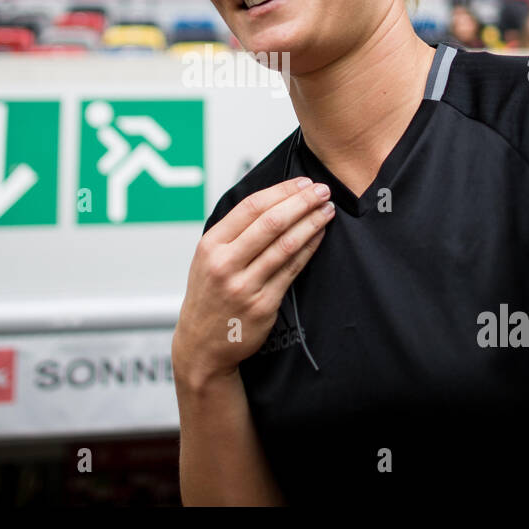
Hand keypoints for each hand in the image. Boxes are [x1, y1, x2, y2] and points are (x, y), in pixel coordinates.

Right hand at [173, 178, 333, 386]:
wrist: (201, 345)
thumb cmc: (209, 296)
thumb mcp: (207, 259)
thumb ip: (233, 233)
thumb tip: (272, 200)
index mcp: (210, 245)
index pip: (251, 207)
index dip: (281, 191)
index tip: (303, 183)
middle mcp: (225, 264)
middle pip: (271, 223)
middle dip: (302, 202)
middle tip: (322, 191)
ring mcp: (244, 286)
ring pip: (285, 246)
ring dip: (311, 224)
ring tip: (327, 211)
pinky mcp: (262, 305)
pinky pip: (291, 270)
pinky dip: (308, 249)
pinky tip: (319, 236)